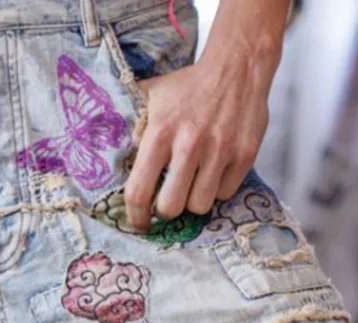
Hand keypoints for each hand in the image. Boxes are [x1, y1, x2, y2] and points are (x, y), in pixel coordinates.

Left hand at [124, 0, 284, 231]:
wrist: (237, 66)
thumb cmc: (189, 86)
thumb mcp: (153, 96)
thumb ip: (133, 123)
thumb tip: (113, 151)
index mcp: (160, 132)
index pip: (139, 191)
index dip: (136, 216)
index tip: (139, 222)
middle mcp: (189, 144)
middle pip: (171, 207)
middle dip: (167, 209)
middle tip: (169, 199)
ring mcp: (219, 150)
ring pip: (200, 206)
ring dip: (194, 201)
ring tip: (194, 183)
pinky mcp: (244, 155)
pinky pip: (225, 194)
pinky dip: (218, 189)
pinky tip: (215, 172)